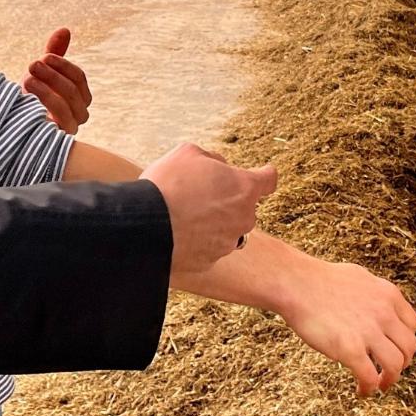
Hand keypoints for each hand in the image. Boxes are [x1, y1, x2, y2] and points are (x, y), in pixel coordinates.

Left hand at [23, 27, 90, 133]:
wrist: (12, 126)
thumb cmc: (30, 98)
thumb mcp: (41, 74)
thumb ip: (54, 54)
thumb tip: (65, 29)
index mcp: (80, 97)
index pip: (79, 77)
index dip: (62, 65)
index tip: (43, 56)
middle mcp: (79, 115)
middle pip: (73, 90)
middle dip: (52, 75)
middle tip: (32, 64)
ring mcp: (68, 129)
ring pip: (65, 106)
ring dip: (45, 89)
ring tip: (27, 79)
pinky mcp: (56, 140)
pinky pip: (55, 123)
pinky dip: (42, 107)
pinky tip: (26, 97)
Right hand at [143, 143, 276, 281]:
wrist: (147, 227)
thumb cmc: (168, 184)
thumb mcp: (188, 153)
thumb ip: (212, 158)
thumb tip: (219, 167)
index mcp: (244, 188)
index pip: (268, 180)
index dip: (264, 175)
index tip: (263, 174)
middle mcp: (243, 218)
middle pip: (242, 207)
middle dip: (226, 201)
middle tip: (197, 195)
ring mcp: (228, 243)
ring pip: (225, 229)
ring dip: (210, 223)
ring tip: (181, 216)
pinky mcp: (209, 262)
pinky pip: (206, 249)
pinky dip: (196, 243)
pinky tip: (175, 235)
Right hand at [282, 261, 415, 394]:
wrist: (297, 284)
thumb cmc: (319, 280)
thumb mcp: (359, 278)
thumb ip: (374, 294)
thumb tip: (377, 305)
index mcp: (388, 295)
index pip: (412, 325)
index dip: (404, 341)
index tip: (395, 350)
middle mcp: (384, 313)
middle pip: (409, 347)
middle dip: (403, 363)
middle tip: (389, 371)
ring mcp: (368, 332)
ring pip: (396, 365)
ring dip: (390, 379)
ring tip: (379, 385)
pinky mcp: (350, 349)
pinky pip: (370, 377)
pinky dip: (369, 388)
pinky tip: (361, 390)